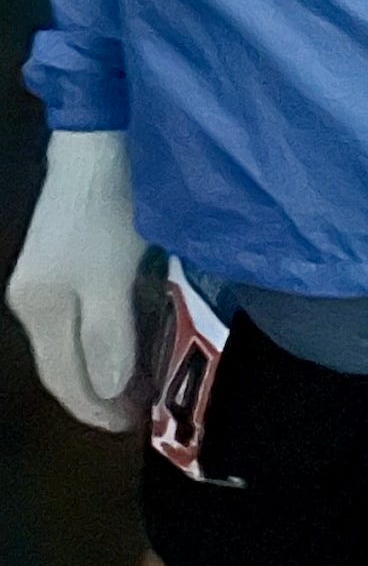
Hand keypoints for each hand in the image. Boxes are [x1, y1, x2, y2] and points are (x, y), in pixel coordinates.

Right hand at [5, 130, 146, 431]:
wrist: (102, 139)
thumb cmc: (110, 209)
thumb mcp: (112, 277)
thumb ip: (108, 337)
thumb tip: (105, 392)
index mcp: (39, 308)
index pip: (63, 379)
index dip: (95, 408)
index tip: (131, 427)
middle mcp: (31, 299)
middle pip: (62, 364)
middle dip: (96, 394)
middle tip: (138, 412)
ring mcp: (43, 276)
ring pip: (69, 342)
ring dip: (100, 368)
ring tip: (137, 385)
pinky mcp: (62, 256)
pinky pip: (78, 316)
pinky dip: (101, 338)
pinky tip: (127, 338)